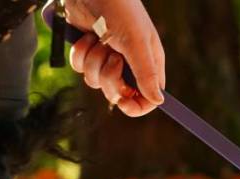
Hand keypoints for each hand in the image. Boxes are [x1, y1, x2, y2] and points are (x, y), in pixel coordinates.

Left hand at [65, 0, 165, 116]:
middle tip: (112, 57)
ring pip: (96, 81)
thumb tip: (159, 101)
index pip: (147, 98)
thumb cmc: (121, 11)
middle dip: (109, 77)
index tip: (123, 102)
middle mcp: (129, 65)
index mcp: (148, 64)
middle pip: (119, 93)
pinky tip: (86, 36)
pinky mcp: (89, 51)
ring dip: (93, 61)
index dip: (136, 106)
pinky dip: (80, 53)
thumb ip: (147, 74)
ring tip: (99, 40)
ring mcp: (107, 58)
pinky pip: (80, 68)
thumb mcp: (137, 43)